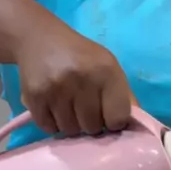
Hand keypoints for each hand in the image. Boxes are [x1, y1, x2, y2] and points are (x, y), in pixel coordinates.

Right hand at [17, 25, 132, 135]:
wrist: (39, 38)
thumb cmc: (80, 55)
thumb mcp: (108, 66)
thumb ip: (124, 96)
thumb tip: (135, 127)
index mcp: (106, 71)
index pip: (118, 119)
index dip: (114, 122)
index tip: (108, 115)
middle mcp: (82, 79)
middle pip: (93, 128)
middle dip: (91, 124)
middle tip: (86, 109)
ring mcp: (56, 89)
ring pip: (70, 131)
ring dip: (72, 125)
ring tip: (69, 106)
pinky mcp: (35, 97)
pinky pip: (49, 128)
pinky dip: (53, 124)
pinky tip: (54, 107)